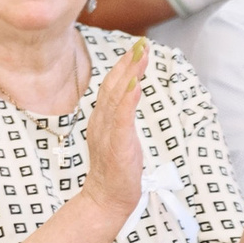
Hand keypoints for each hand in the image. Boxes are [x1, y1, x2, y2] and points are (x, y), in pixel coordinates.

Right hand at [79, 37, 149, 217]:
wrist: (106, 199)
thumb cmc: (115, 170)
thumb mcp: (118, 137)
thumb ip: (121, 115)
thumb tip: (130, 93)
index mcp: (102, 118)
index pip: (112, 86)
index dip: (123, 65)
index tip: (136, 48)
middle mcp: (101, 120)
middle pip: (113, 85)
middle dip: (128, 63)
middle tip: (141, 43)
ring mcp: (108, 132)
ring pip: (117, 96)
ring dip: (130, 74)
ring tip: (141, 56)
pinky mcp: (117, 144)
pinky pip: (122, 118)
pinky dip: (128, 100)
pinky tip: (135, 85)